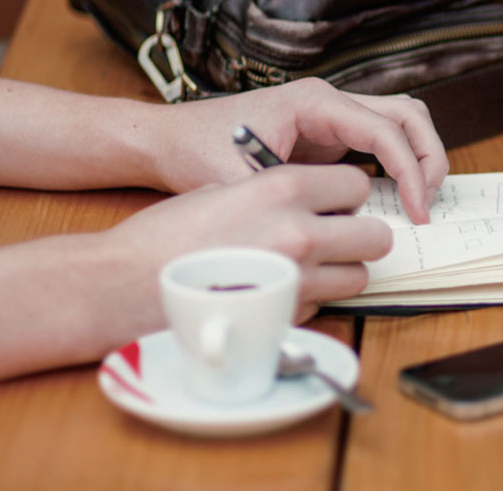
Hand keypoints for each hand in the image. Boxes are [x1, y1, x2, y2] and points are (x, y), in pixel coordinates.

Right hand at [105, 164, 390, 321]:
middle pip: (376, 236)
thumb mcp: (223, 189)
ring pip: (359, 277)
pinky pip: (325, 305)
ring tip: (309, 265)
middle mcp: (299, 232)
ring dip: (342, 271)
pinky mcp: (286, 318)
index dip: (349, 194)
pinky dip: (312, 298)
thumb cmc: (166, 234)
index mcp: (282, 187)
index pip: (358, 184)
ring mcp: (297, 280)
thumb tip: (308, 203)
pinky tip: (279, 288)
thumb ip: (274, 194)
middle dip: (360, 236)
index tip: (337, 201)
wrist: (126, 284)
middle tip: (338, 236)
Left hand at [146, 78, 448, 223]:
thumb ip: (288, 203)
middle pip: (407, 114)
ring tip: (419, 201)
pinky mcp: (327, 134)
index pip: (385, 129)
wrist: (169, 138)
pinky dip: (397, 165)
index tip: (417, 211)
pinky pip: (379, 142)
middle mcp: (328, 101)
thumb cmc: (198, 150)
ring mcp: (330, 115)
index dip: (410, 171)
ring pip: (399, 122)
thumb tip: (336, 232)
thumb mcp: (241, 182)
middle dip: (428, 158)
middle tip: (428, 205)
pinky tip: (393, 200)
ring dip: (418, 157)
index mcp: (314, 101)